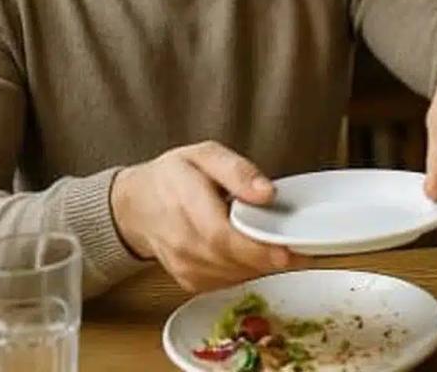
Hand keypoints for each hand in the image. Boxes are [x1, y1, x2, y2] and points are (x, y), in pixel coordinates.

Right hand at [110, 140, 305, 292]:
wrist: (137, 205)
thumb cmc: (174, 176)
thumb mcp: (205, 155)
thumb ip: (237, 170)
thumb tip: (267, 193)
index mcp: (184, 200)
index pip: (221, 234)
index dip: (256, 247)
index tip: (287, 251)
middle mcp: (180, 239)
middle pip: (229, 259)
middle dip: (267, 258)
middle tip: (300, 252)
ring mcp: (182, 264)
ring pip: (231, 275)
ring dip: (260, 266)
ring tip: (280, 248)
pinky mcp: (188, 280)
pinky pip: (226, 282)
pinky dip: (247, 271)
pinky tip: (255, 254)